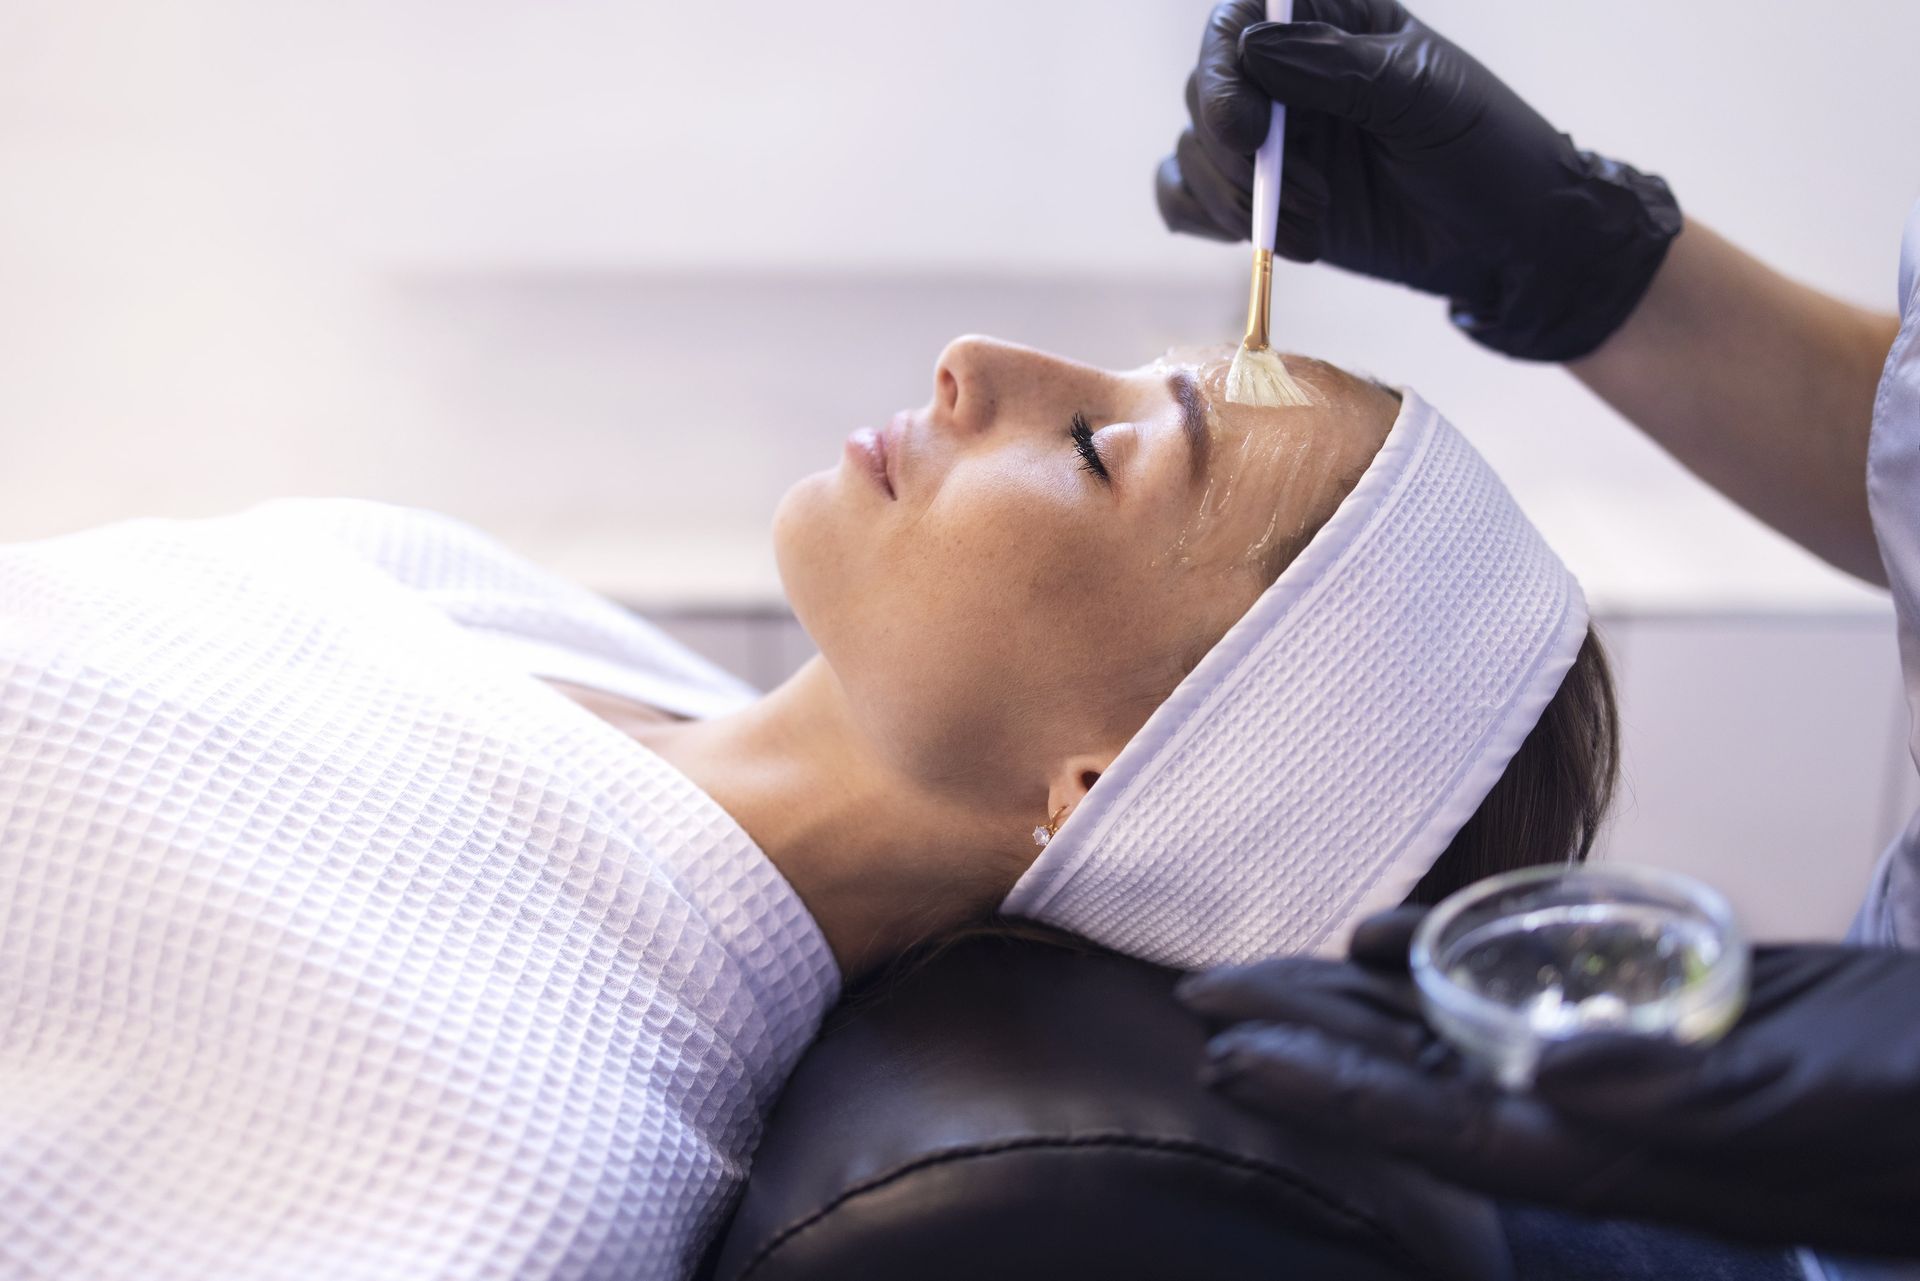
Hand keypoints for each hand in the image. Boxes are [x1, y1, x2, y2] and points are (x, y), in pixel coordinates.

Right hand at [1156, 0, 1681, 360]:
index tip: (1250, 127)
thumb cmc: (1486, 151)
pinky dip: (1208, 220)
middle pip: (1204, 88)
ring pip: (1192, 151)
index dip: (1224, 65)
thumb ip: (1341, 69)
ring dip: (1233, 198)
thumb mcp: (1424, 97)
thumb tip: (1255, 49)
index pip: (1242, 18)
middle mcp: (1289, 75)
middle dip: (1232, 151)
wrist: (1508, 241)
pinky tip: (1272, 239)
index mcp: (1332, 23)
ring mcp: (1271, 141)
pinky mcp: (1261, 201)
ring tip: (1309, 225)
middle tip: (1295, 193)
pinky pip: (1185, 200)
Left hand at [1177, 907, 1919, 1256]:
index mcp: (1617, 1149)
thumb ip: (1680, 1089)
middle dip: (1306, 1038)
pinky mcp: (1644, 1011)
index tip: (1230, 1056)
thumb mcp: (1807, 1095)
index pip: (1438, 1123)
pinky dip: (1446, 957)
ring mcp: (1612, 1062)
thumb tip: (1552, 1071)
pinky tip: (1384, 935)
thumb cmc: (1913, 1105)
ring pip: (1451, 1028)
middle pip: (1416, 1075)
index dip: (1327, 1092)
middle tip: (1200, 995)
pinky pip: (1518, 983)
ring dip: (1352, 1000)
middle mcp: (1592, 1112)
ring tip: (1259, 971)